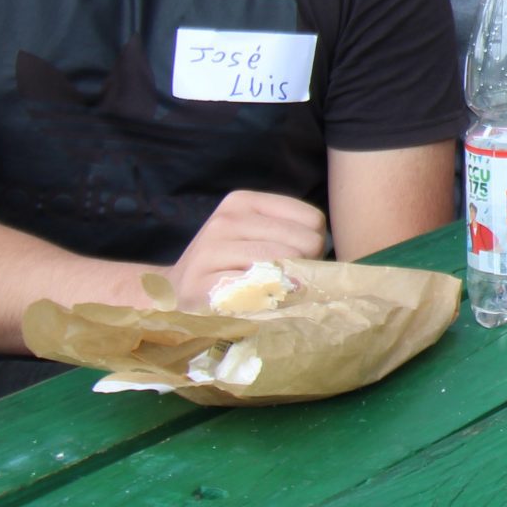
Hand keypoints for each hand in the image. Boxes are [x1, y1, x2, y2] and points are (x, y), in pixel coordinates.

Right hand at [167, 190, 328, 309]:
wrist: (174, 293)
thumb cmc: (230, 267)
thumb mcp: (256, 237)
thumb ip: (292, 236)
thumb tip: (331, 257)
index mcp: (243, 201)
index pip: (312, 219)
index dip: (315, 247)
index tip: (298, 261)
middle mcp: (226, 219)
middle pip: (303, 242)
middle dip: (305, 267)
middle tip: (286, 282)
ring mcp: (211, 249)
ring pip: (282, 264)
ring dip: (288, 286)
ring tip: (272, 293)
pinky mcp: (202, 283)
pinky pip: (255, 290)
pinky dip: (267, 301)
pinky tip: (258, 304)